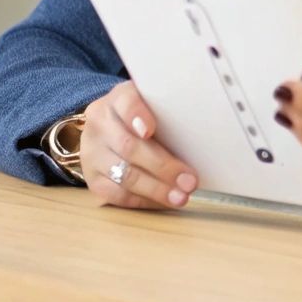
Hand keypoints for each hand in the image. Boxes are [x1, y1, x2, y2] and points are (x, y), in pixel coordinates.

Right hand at [78, 80, 198, 210]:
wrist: (111, 127)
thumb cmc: (145, 115)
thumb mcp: (155, 103)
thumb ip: (171, 110)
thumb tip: (209, 127)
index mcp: (117, 99)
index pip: (126, 102)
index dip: (136, 116)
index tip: (149, 130)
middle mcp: (100, 124)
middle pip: (129, 147)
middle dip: (163, 166)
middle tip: (190, 181)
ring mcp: (92, 152)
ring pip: (124, 175)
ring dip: (156, 189)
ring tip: (180, 197)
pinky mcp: (92, 178)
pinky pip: (116, 194)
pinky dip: (143, 200)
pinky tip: (163, 202)